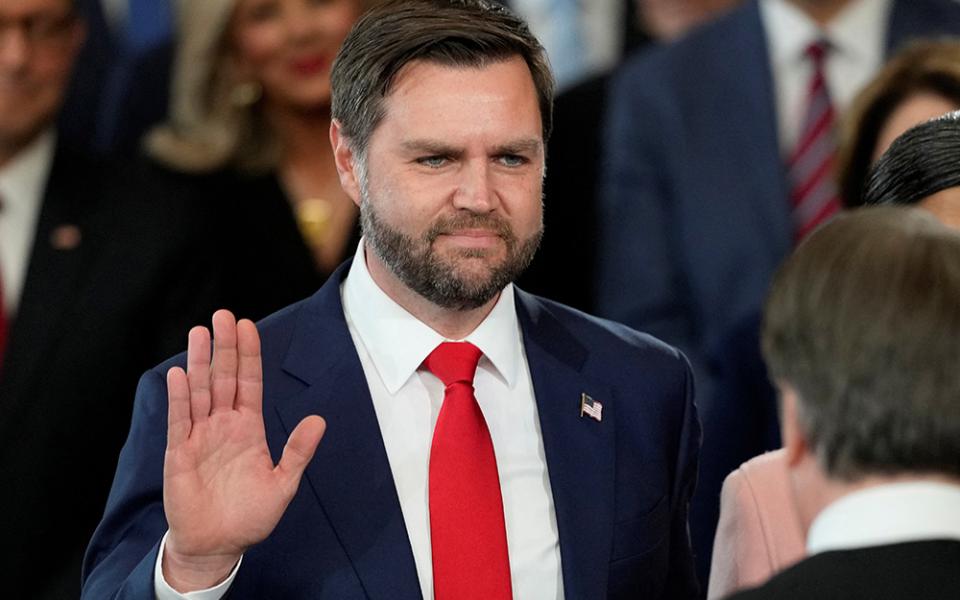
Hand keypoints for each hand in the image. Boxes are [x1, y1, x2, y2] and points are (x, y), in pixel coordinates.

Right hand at [161, 310, 325, 591]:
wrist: (218, 546)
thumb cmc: (249, 516)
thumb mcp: (283, 483)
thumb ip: (298, 451)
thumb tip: (319, 420)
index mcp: (248, 428)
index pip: (248, 383)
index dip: (248, 355)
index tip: (247, 326)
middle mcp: (223, 426)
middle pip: (223, 378)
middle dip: (224, 348)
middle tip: (223, 315)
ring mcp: (200, 437)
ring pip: (200, 392)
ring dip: (199, 363)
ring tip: (199, 332)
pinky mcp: (181, 454)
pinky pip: (180, 421)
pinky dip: (180, 398)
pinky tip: (180, 374)